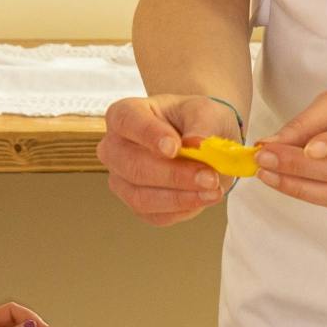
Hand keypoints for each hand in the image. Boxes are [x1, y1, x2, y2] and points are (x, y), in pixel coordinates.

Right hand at [100, 94, 243, 226]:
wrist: (204, 143)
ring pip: (140, 197)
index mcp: (125, 114)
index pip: (125, 121)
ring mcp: (121, 178)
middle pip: (132, 166)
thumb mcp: (206, 111)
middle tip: (208, 176)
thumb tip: (197, 143)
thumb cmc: (196, 121)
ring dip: (179, 198)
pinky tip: (202, 198)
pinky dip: (182, 210)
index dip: (148, 135)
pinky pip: (154, 215)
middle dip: (173, 175)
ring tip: (212, 191)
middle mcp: (114, 147)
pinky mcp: (136, 203)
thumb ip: (202, 124)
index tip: (174, 148)